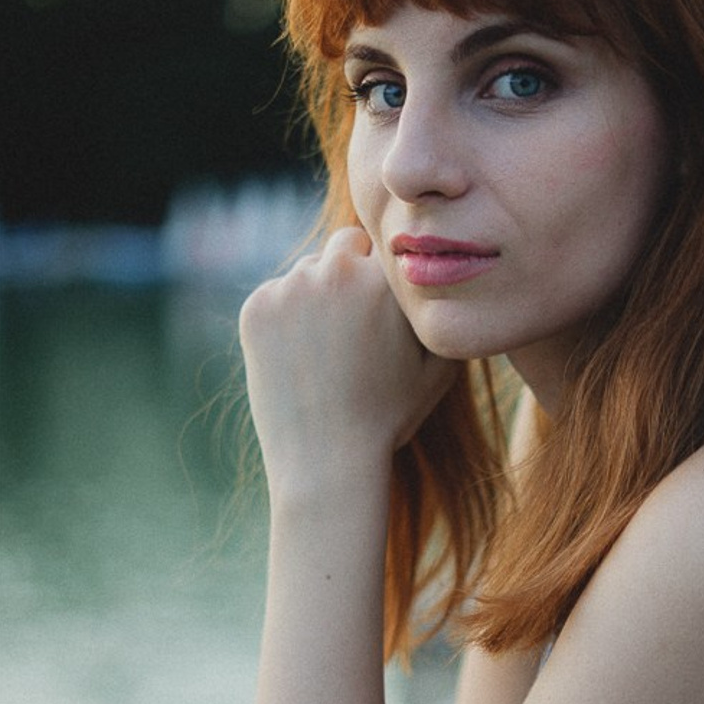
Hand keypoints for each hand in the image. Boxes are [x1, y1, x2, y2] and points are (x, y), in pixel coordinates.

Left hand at [240, 228, 454, 485]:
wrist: (327, 458)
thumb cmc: (391, 415)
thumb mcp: (439, 368)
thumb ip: (440, 315)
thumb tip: (446, 282)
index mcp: (385, 280)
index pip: (388, 248)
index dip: (388, 277)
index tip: (384, 306)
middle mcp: (336, 271)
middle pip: (346, 245)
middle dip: (352, 271)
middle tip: (354, 320)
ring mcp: (290, 287)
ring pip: (309, 270)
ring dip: (318, 293)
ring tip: (328, 348)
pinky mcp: (257, 307)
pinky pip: (276, 295)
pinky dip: (285, 317)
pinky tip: (300, 358)